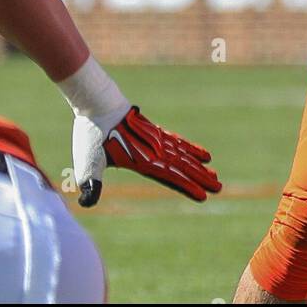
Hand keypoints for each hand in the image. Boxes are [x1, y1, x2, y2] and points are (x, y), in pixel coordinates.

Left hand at [74, 105, 220, 206]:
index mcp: (142, 160)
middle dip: (200, 178)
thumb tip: (87, 203)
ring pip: (183, 155)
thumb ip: (91, 182)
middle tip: (219, 188)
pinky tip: (202, 154)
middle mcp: (154, 150)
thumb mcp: (87, 161)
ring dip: (199, 166)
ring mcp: (157, 140)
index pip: (170, 176)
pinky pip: (178, 142)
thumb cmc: (91, 134)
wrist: (99, 104)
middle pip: (183, 166)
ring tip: (215, 175)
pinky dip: (191, 149)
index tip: (203, 196)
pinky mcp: (155, 132)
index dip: (187, 186)